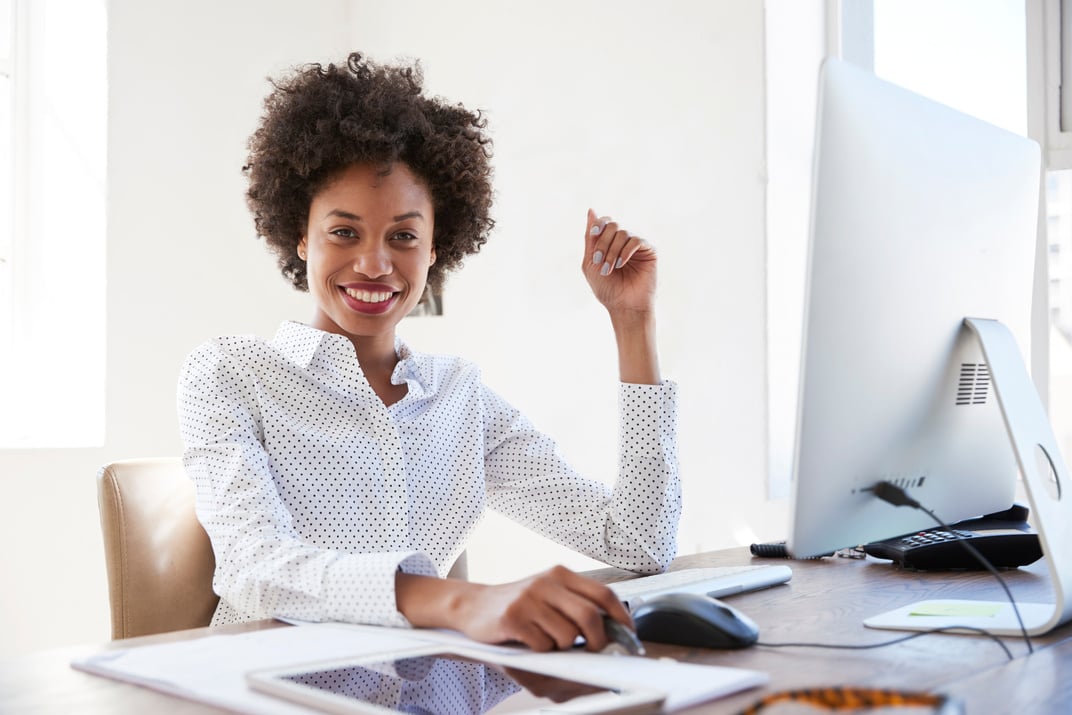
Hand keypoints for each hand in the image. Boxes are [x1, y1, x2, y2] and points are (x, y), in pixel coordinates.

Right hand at [398, 565, 632, 652]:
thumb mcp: (548, 595)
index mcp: (561, 574)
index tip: (628, 635)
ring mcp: (529, 598)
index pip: (603, 594)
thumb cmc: (518, 605)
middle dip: (598, 641)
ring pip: (567, 635)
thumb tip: (612, 634)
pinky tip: (528, 642)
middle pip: (590, 616)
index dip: (621, 617)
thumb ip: (577, 606)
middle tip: (594, 652)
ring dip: (563, 648)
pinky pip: (542, 645)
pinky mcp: (512, 617)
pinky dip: (541, 651)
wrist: (473, 606)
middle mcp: (546, 582)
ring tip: (547, 642)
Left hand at [582, 209, 656, 317]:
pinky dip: (626, 251)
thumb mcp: (590, 262)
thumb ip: (590, 238)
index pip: (605, 222)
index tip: (593, 235)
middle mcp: (623, 242)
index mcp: (609, 243)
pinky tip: (621, 264)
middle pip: (612, 225)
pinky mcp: (649, 251)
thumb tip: (591, 210)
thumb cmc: (606, 288)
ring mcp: (636, 246)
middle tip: (600, 261)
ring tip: (610, 268)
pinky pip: (636, 240)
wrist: (623, 306)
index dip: (598, 225)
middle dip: (603, 242)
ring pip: (623, 233)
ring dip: (612, 251)